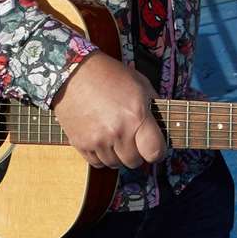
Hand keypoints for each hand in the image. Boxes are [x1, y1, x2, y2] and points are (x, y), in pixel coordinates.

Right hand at [50, 52, 165, 168]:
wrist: (73, 73)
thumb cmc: (110, 75)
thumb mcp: (140, 84)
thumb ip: (154, 107)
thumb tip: (163, 126)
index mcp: (136, 116)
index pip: (155, 152)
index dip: (158, 151)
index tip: (154, 147)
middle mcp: (118, 132)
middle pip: (134, 162)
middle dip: (137, 152)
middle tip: (132, 138)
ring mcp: (98, 140)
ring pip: (115, 164)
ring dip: (118, 154)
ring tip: (115, 135)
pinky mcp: (81, 144)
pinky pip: (97, 163)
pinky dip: (101, 155)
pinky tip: (102, 139)